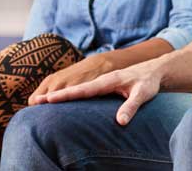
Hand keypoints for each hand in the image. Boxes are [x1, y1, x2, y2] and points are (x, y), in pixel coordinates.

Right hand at [33, 59, 163, 125]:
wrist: (155, 70)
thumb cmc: (149, 82)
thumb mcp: (143, 94)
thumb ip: (131, 107)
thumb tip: (120, 122)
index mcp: (109, 81)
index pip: (84, 90)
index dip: (66, 95)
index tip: (49, 99)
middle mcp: (102, 80)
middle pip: (75, 88)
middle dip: (56, 94)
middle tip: (35, 101)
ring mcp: (101, 82)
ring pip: (77, 88)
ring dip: (59, 94)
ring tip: (39, 101)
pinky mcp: (103, 85)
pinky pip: (83, 90)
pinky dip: (69, 94)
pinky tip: (58, 100)